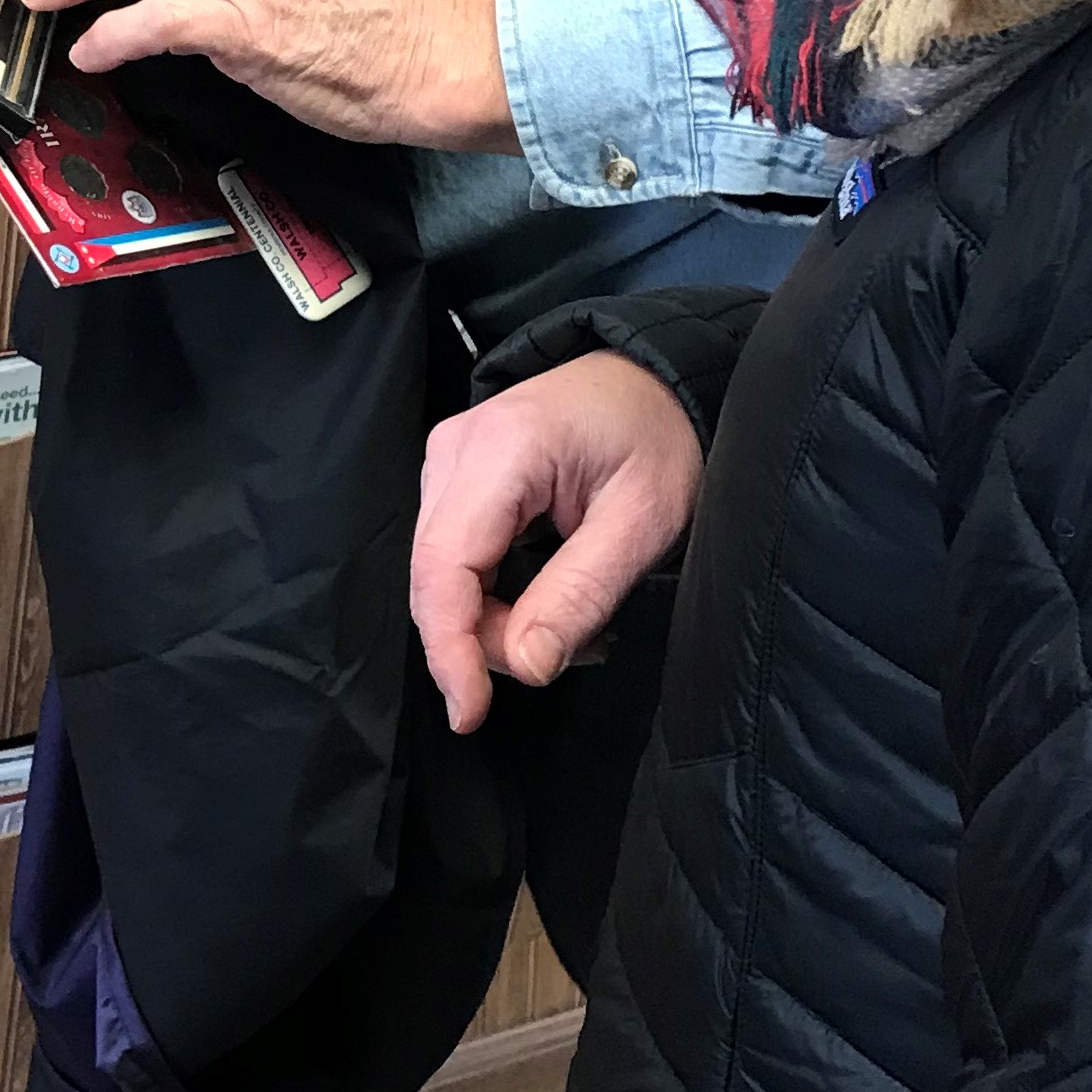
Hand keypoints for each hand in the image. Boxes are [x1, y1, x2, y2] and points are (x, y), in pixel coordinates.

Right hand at [412, 354, 704, 732]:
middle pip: (435, 576)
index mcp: (501, 448)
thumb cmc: (656, 436)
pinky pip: (451, 556)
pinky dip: (490, 597)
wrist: (652, 377)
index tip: (469, 714)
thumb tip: (524, 666)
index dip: (451, 649)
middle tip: (569, 650)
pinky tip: (541, 603)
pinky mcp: (453, 475)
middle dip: (485, 640)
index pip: (445, 566)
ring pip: (439, 573)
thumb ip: (580, 593)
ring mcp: (447, 458)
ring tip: (569, 627)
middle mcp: (455, 448)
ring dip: (492, 622)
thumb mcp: (643, 522)